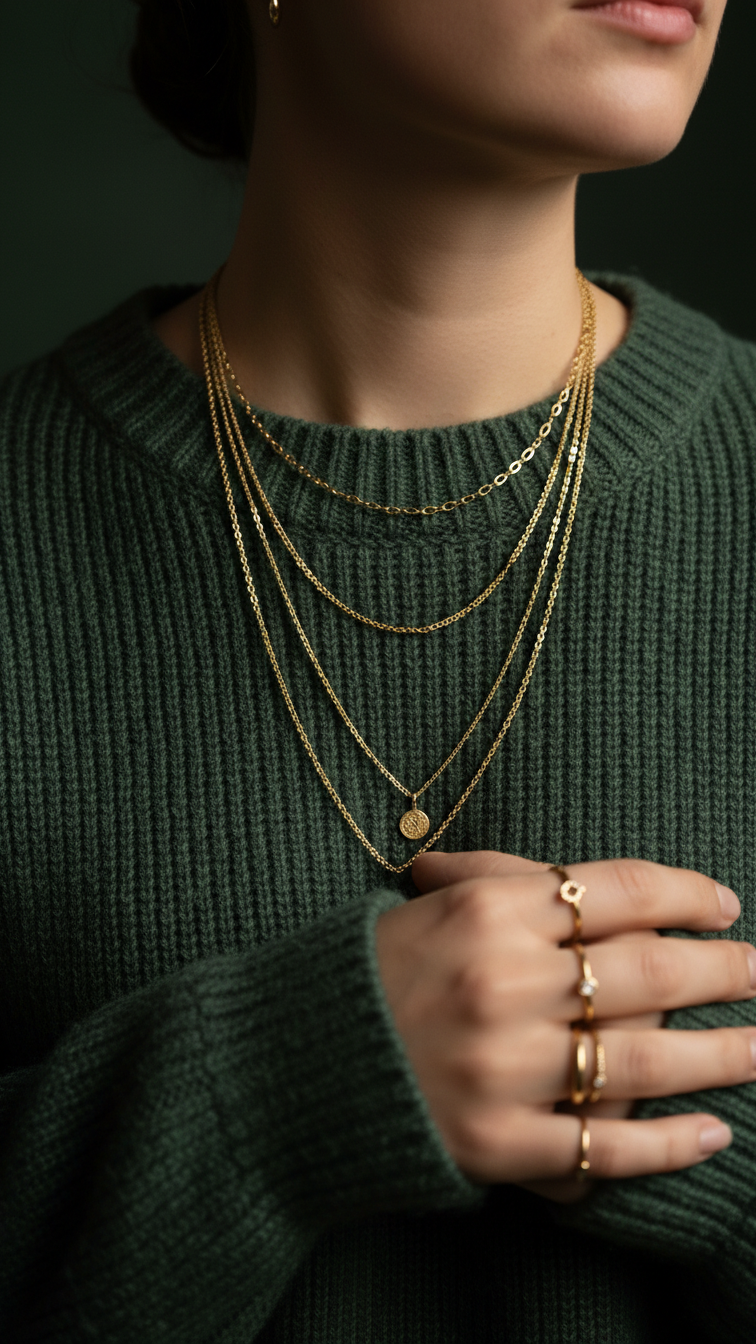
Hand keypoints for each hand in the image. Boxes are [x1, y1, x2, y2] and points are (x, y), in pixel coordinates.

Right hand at [375, 850, 755, 1193]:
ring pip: (642, 1061)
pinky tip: (712, 1132)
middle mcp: (500, 984)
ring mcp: (501, 1068)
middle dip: (722, 972)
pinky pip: (603, 1146)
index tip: (724, 903)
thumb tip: (594, 883)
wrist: (293, 1062)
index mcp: (485, 912)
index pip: (614, 892)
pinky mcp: (495, 1143)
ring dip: (720, 1056)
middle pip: (645, 974)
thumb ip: (506, 880)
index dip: (683, 894)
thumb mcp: (431, 904)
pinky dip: (667, 1144)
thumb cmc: (371, 972)